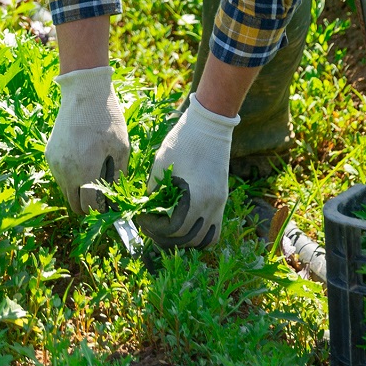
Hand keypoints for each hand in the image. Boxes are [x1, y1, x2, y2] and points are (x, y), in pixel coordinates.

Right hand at [44, 65, 130, 211]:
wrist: (83, 92)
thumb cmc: (107, 118)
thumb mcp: (121, 148)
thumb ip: (118, 177)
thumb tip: (117, 198)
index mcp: (85, 170)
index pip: (88, 207)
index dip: (101, 210)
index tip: (110, 204)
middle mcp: (65, 170)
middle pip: (74, 205)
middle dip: (89, 205)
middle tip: (103, 194)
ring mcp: (55, 162)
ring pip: (65, 191)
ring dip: (79, 191)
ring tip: (94, 174)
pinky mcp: (49, 154)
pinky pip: (60, 176)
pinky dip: (71, 177)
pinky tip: (83, 161)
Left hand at [138, 95, 238, 248]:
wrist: (210, 125)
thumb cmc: (183, 141)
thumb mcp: (162, 166)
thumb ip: (154, 191)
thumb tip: (146, 211)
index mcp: (197, 197)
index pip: (175, 230)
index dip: (155, 228)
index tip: (143, 219)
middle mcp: (212, 205)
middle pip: (188, 239)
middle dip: (166, 238)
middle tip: (151, 227)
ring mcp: (220, 204)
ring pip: (204, 240)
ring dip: (184, 240)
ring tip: (167, 231)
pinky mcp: (222, 200)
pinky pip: (214, 230)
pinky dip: (200, 235)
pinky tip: (184, 228)